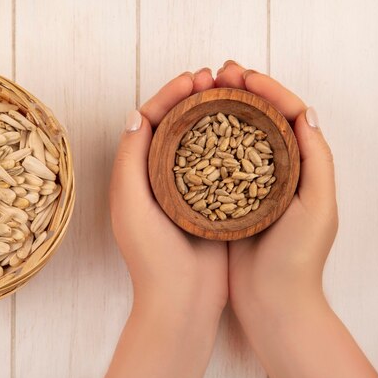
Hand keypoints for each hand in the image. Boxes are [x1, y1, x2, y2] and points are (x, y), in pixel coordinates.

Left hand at [105, 70, 226, 377]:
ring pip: (198, 140)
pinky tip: (247, 128)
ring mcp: (186, 188)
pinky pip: (219, 163)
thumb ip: (130, 160)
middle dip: (193, 97)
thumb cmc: (150, 255)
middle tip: (216, 78)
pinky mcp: (210, 202)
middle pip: (176, 125)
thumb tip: (136, 114)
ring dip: (212, 114)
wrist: (180, 300)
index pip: (150, 121)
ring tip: (232, 94)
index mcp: (135, 174)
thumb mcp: (130, 204)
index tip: (193, 79)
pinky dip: (229, 142)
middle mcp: (159, 177)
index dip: (169, 95)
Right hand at [215, 60, 377, 377]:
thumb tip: (305, 111)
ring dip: (219, 109)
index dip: (265, 89)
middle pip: (257, 118)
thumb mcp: (318, 206)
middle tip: (217, 74)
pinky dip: (203, 138)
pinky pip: (213, 159)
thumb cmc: (298, 258)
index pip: (286, 114)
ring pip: (233, 134)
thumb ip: (315, 159)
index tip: (242, 75)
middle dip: (239, 90)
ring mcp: (246, 182)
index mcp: (300, 166)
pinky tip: (187, 127)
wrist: (272, 301)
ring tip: (201, 90)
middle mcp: (273, 169)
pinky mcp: (223, 198)